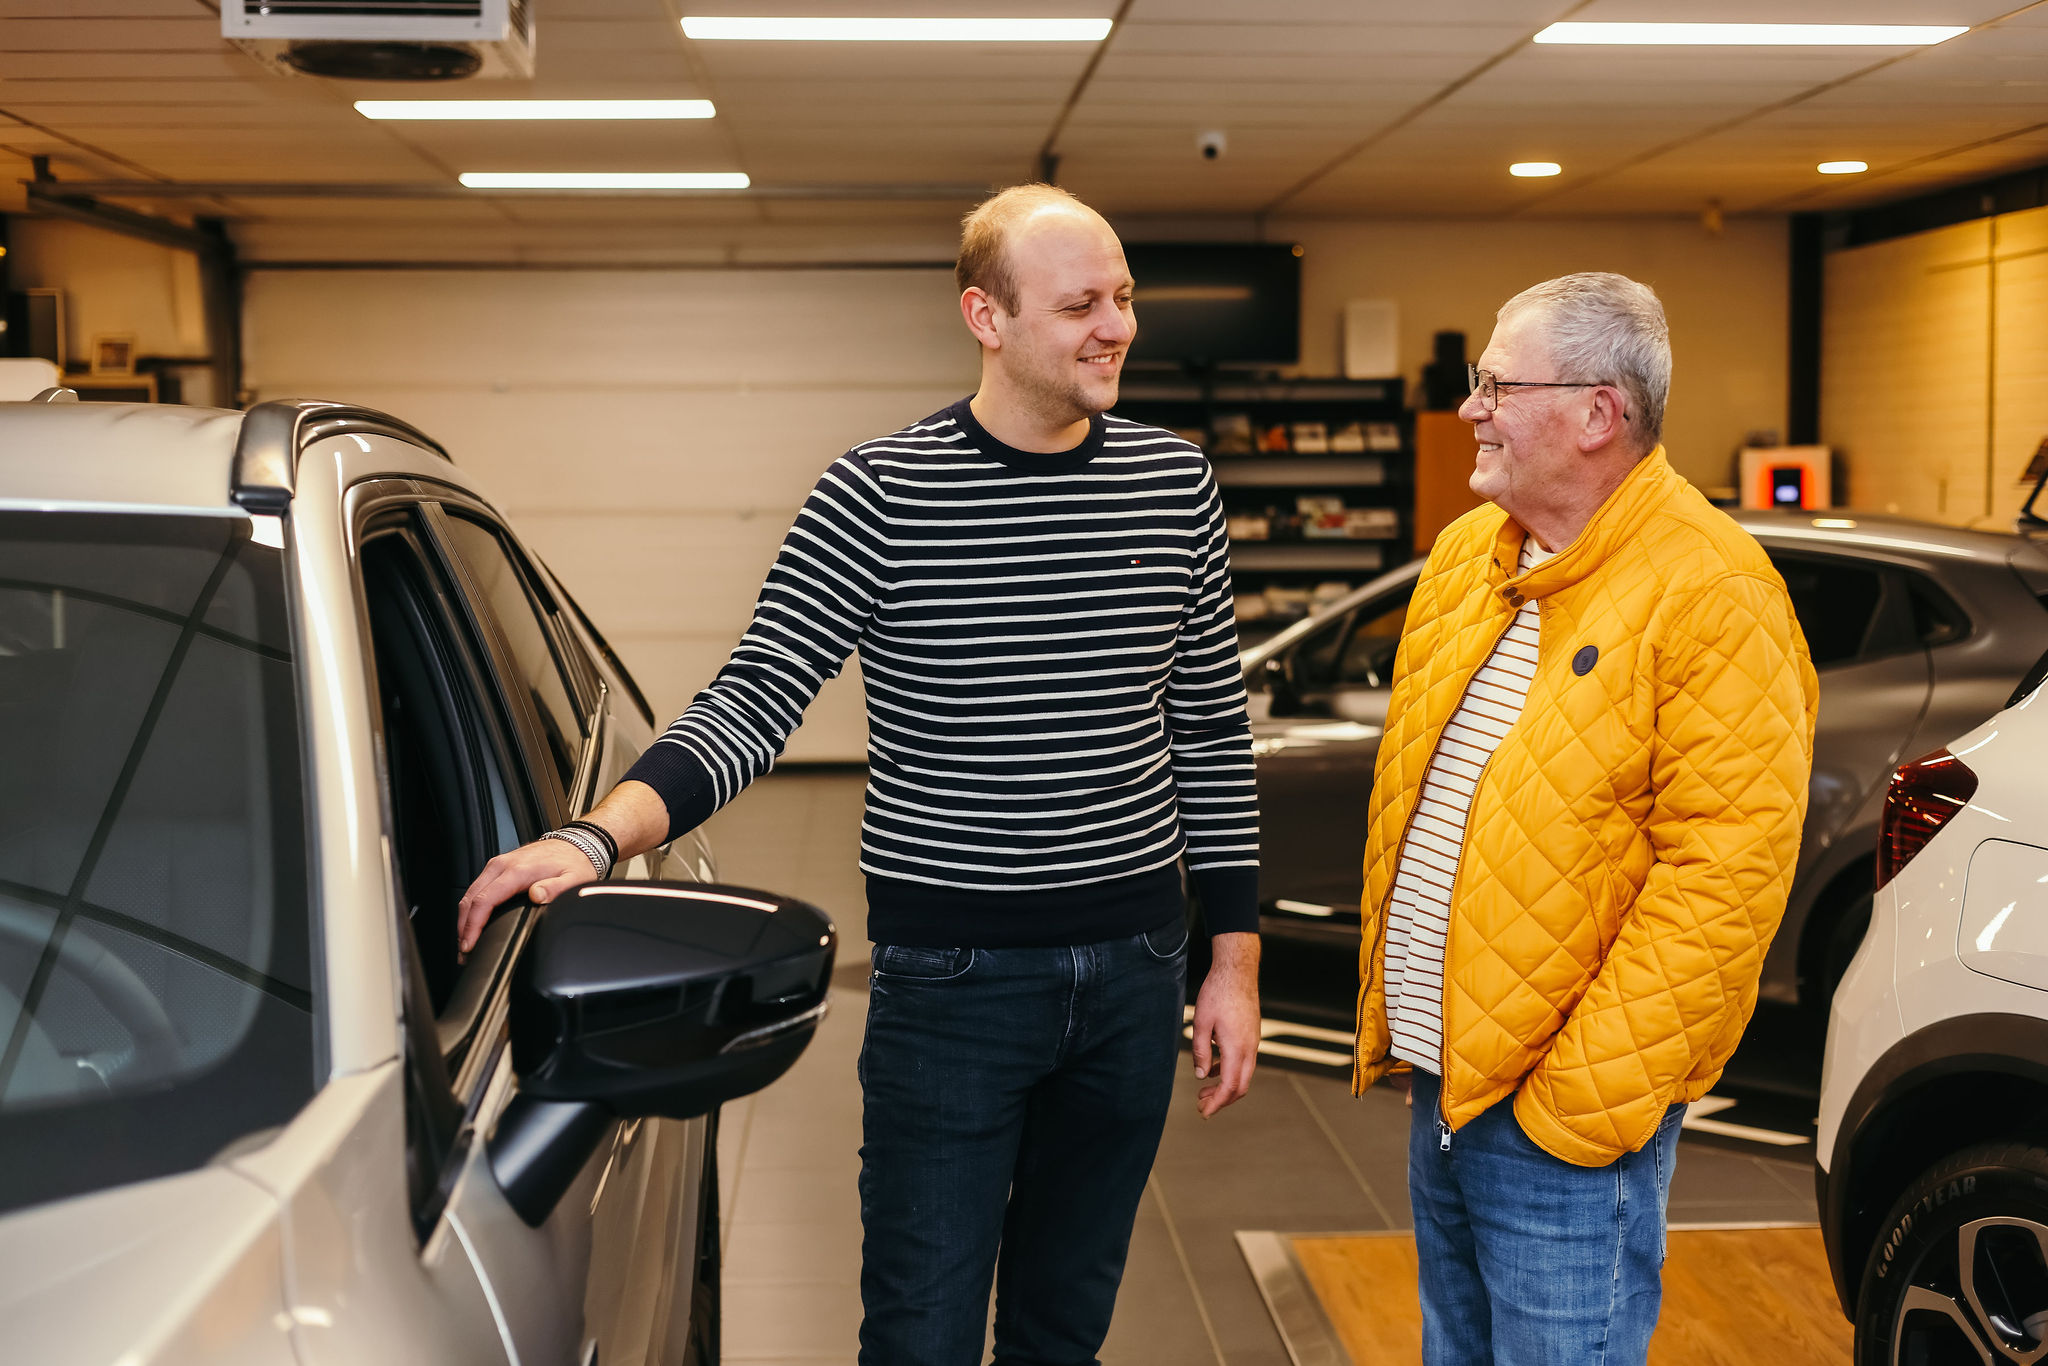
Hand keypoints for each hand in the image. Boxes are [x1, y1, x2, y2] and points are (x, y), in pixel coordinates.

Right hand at [456, 839, 598, 954]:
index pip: (485, 900)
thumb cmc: (572, 862)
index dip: (474, 925)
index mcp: (517, 871)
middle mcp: (501, 866)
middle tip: (465, 951)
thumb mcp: (572, 879)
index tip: (470, 944)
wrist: (574, 844)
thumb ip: (556, 889)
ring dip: (464, 919)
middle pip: (470, 899)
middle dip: (463, 927)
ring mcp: (497, 866)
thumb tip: (537, 895)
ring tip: (466, 942)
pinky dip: (471, 908)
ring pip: (470, 894)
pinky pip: (477, 889)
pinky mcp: (497, 867)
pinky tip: (474, 922)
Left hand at [1190, 931, 1259, 1117]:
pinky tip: (1214, 1068)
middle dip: (1222, 1100)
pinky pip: (1244, 1061)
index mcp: (1237, 1048)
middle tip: (1202, 1105)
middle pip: (1240, 1086)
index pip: (1230, 1087)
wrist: (1237, 972)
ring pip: (1244, 1075)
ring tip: (1203, 1090)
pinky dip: (1230, 1072)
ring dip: (1225, 1086)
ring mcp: (1253, 1042)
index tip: (1204, 1112)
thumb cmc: (1218, 992)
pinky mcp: (1251, 1035)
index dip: (1217, 1103)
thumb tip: (1201, 1075)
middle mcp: (1249, 1048)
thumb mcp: (1201, 1023)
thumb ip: (1201, 1051)